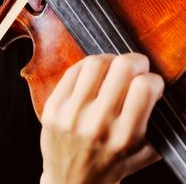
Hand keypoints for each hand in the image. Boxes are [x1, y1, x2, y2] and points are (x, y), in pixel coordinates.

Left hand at [40, 53, 163, 183]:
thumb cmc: (111, 165)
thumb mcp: (145, 153)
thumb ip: (161, 126)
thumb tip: (171, 97)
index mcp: (124, 136)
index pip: (145, 87)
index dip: (154, 79)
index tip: (151, 84)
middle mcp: (97, 123)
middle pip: (122, 67)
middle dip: (136, 61)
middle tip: (136, 67)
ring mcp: (71, 113)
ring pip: (95, 63)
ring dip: (111, 60)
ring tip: (114, 69)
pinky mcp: (53, 106)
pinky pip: (73, 70)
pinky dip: (88, 67)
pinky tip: (94, 75)